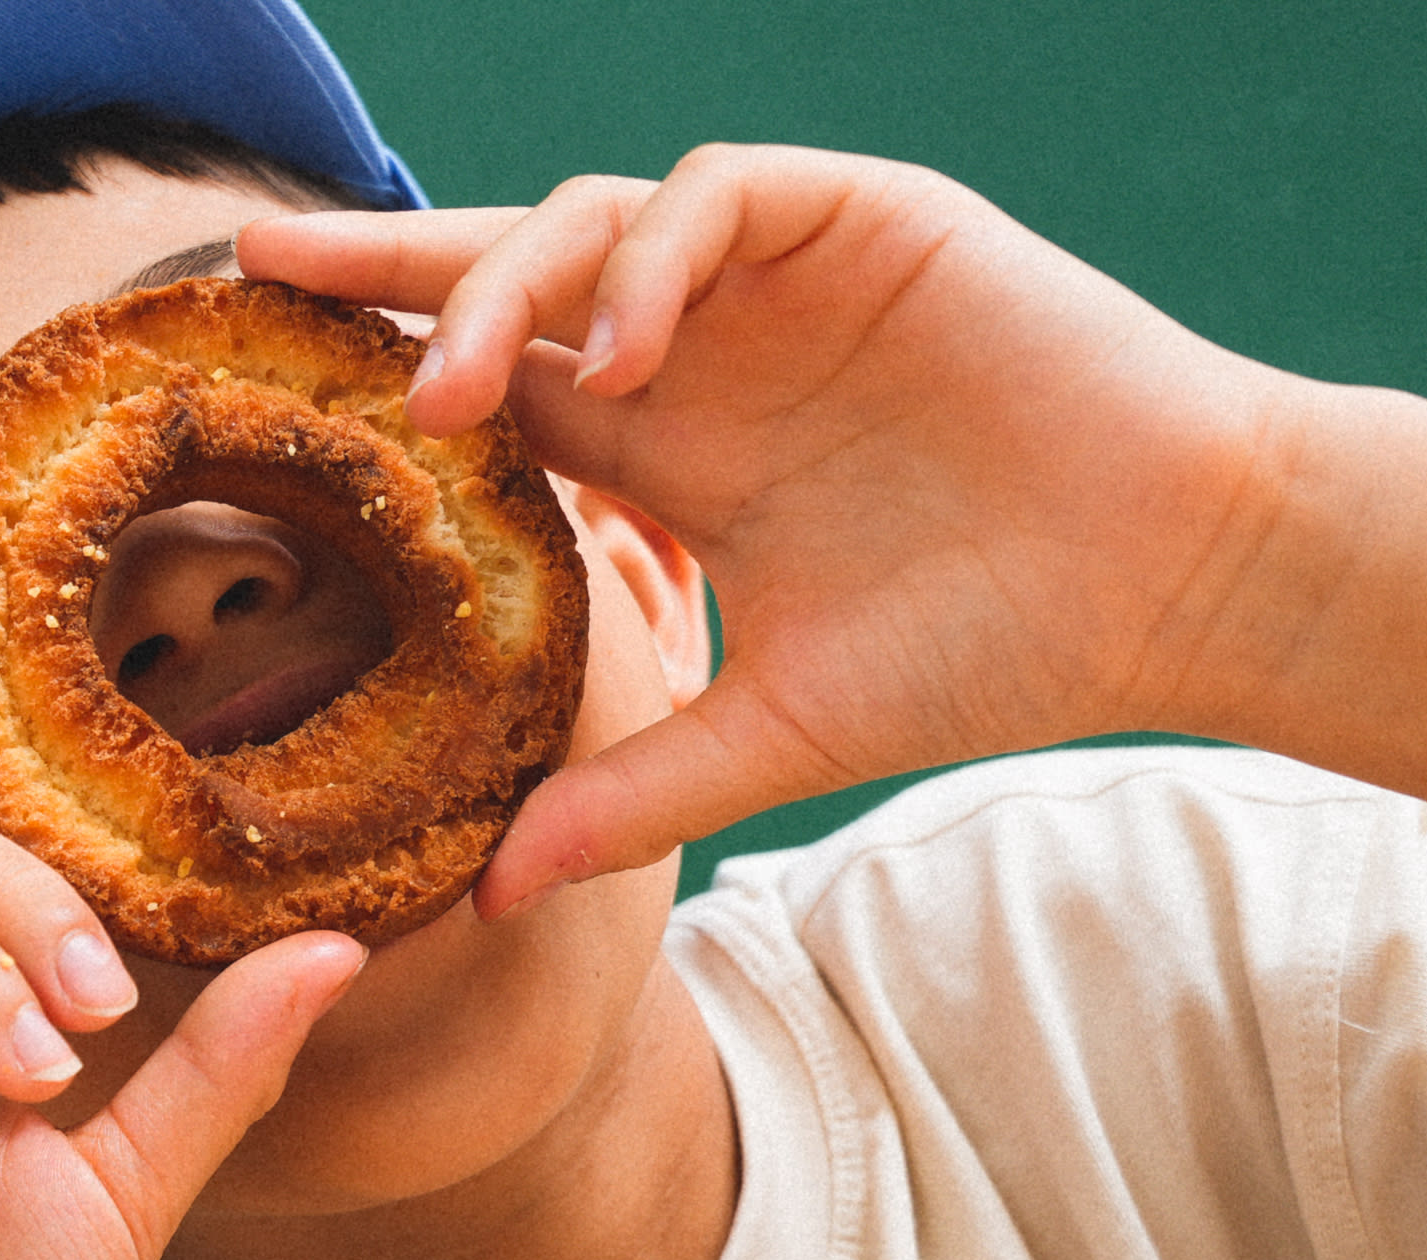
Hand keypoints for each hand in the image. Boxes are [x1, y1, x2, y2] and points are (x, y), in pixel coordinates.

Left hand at [245, 149, 1303, 908]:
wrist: (1169, 583)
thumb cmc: (992, 648)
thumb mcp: (778, 735)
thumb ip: (638, 793)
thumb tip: (491, 899)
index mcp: (665, 449)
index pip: (489, 393)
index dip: (379, 384)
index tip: (257, 398)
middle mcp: (703, 348)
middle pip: (506, 280)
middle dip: (382, 269)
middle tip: (262, 279)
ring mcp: (776, 276)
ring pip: (591, 223)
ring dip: (507, 285)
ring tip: (452, 388)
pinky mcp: (862, 219)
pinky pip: (720, 193)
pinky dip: (655, 254)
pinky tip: (624, 344)